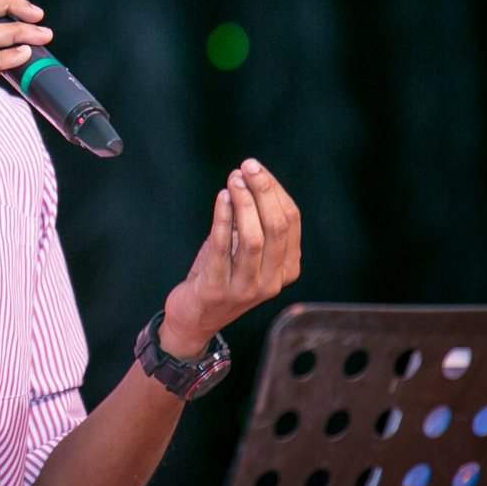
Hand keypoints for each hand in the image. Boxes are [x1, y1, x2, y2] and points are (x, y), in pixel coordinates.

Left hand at [159, 159, 301, 358]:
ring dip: (244, 204)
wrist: (195, 317)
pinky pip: (223, 248)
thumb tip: (248, 178)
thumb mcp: (243, 249)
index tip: (257, 169)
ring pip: (254, 239)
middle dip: (263, 192)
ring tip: (234, 180)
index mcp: (286, 269)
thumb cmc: (221, 274)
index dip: (275, 191)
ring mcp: (246, 289)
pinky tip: (222, 198)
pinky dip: (223, 219)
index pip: (291, 222)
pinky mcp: (218, 290)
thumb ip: (252, 221)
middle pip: (277, 228)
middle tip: (248, 167)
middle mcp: (272, 282)